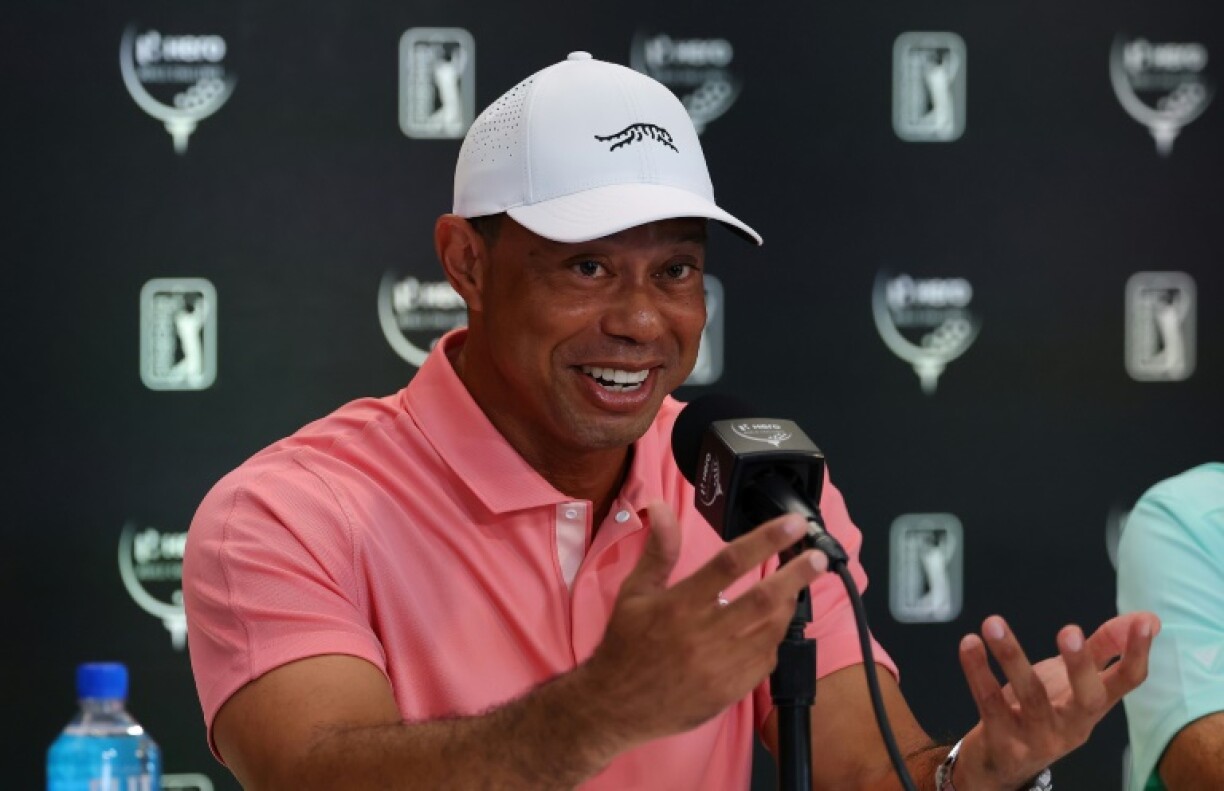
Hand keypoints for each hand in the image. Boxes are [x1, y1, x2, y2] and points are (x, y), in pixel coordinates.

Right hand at [580, 501, 826, 749]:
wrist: (615, 705)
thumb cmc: (626, 644)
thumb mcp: (635, 592)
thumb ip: (659, 550)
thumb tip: (662, 506)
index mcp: (679, 605)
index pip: (731, 562)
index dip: (766, 540)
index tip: (792, 525)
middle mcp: (702, 635)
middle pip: (764, 598)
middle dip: (797, 574)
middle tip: (817, 558)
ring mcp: (719, 666)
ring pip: (770, 630)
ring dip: (788, 606)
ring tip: (794, 589)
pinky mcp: (728, 692)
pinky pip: (765, 661)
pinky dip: (773, 639)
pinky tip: (770, 627)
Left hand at [954, 611, 1159, 789]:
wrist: (998, 764)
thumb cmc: (1041, 714)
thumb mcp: (1072, 682)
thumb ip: (1104, 648)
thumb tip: (1146, 618)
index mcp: (1092, 707)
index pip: (1126, 683)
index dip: (1138, 655)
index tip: (1144, 626)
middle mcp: (1072, 726)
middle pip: (1088, 699)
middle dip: (1081, 665)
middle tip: (1070, 631)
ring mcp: (1039, 738)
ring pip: (1031, 697)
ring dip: (1011, 656)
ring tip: (993, 623)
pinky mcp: (1004, 744)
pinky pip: (990, 704)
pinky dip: (977, 672)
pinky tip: (970, 645)